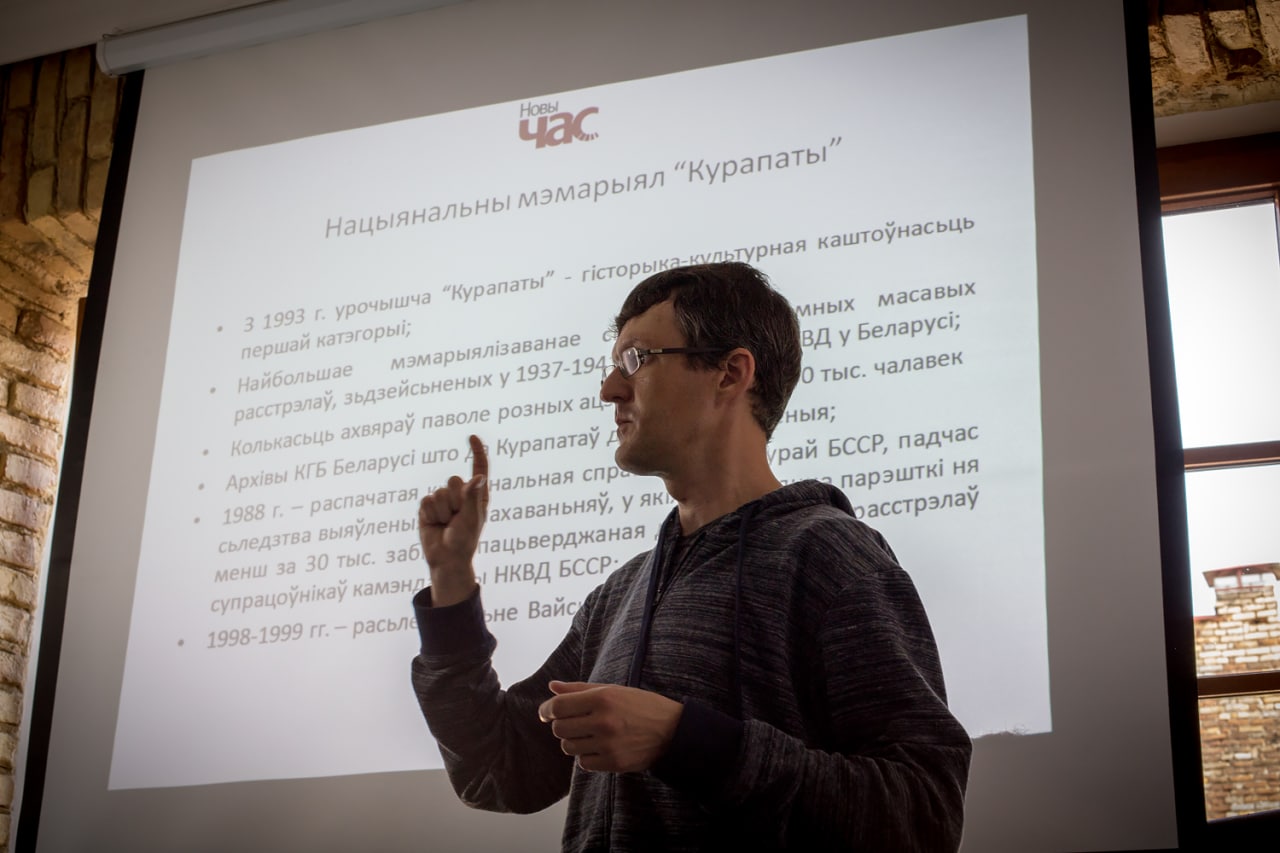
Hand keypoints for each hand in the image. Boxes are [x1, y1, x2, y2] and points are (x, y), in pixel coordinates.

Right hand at [418, 435, 488, 605]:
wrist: (445, 558)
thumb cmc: (464, 540)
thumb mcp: (472, 519)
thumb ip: (472, 497)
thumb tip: (479, 477)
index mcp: (477, 495)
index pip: (479, 468)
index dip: (476, 452)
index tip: (471, 437)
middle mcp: (461, 495)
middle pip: (453, 480)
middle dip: (454, 500)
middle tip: (457, 518)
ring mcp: (444, 500)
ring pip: (439, 492)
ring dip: (443, 511)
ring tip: (446, 524)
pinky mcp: (428, 507)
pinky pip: (426, 501)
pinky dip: (431, 515)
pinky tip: (435, 524)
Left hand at [537, 681, 682, 772]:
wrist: (673, 731)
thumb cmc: (642, 706)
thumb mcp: (613, 690)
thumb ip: (580, 689)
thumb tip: (552, 687)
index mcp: (602, 698)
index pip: (559, 706)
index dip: (546, 710)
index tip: (546, 713)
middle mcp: (603, 721)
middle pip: (560, 728)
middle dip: (561, 725)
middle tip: (574, 723)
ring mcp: (608, 744)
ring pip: (569, 747)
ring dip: (574, 741)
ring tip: (590, 735)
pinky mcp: (613, 762)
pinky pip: (583, 763)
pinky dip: (587, 757)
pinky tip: (600, 748)